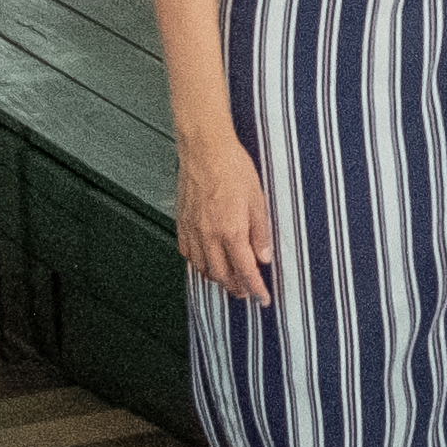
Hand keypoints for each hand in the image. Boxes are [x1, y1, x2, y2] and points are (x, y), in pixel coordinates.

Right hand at [176, 134, 274, 302]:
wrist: (205, 149)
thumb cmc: (232, 167)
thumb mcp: (258, 200)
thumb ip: (260, 232)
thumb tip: (264, 256)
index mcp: (231, 231)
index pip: (246, 271)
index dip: (257, 289)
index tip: (263, 298)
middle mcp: (209, 235)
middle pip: (222, 276)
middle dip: (236, 288)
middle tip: (247, 291)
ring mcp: (193, 230)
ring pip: (203, 268)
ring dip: (218, 278)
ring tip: (229, 280)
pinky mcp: (182, 223)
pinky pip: (188, 253)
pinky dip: (198, 264)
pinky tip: (206, 261)